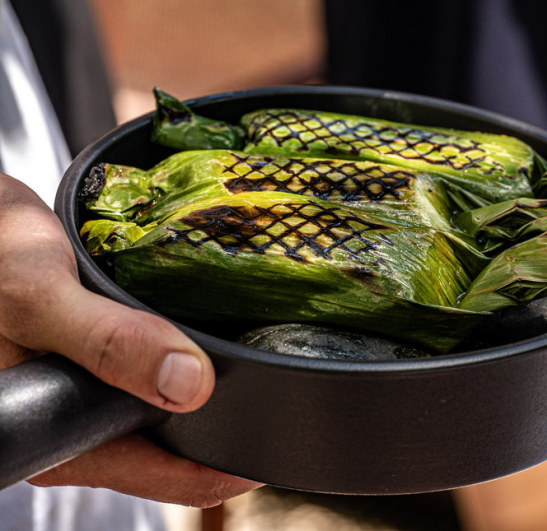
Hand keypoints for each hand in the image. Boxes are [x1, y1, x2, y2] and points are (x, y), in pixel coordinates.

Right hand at [0, 173, 260, 506]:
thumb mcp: (40, 296)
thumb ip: (109, 341)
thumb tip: (189, 384)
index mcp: (62, 433)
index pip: (162, 476)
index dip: (221, 468)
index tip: (271, 443)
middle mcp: (78, 422)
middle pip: (171, 452)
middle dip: (223, 436)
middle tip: (281, 402)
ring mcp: (91, 393)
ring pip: (166, 416)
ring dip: (208, 399)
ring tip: (259, 374)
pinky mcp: (101, 363)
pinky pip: (156, 378)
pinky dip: (189, 367)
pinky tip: (216, 346)